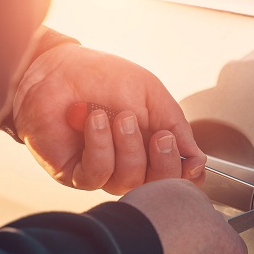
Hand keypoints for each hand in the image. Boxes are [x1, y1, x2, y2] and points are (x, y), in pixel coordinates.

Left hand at [12, 43, 206, 194]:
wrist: (56, 67)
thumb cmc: (100, 77)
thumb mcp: (151, 95)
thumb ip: (177, 125)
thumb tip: (197, 159)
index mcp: (151, 147)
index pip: (176, 176)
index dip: (187, 174)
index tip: (190, 158)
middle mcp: (129, 164)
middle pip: (158, 186)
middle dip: (164, 162)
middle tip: (160, 136)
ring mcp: (103, 171)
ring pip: (129, 181)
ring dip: (128, 146)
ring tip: (118, 117)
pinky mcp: (74, 173)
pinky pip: (97, 174)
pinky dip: (100, 146)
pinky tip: (94, 122)